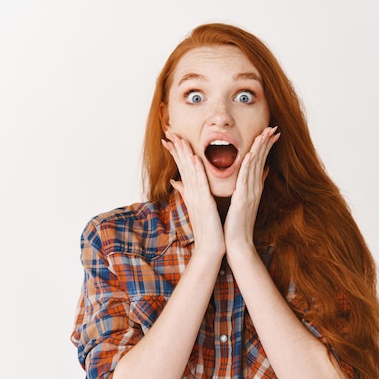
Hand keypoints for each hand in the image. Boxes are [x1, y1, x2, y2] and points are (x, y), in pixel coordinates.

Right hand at [162, 132, 224, 259]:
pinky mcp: (204, 204)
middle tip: (168, 130)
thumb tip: (176, 182)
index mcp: (191, 192)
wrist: (210, 248)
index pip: (182, 167)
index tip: (170, 136)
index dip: (176, 151)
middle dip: (176, 147)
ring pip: (189, 171)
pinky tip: (194, 159)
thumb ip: (187, 192)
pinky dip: (196, 171)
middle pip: (182, 165)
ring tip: (179, 137)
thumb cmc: (207, 228)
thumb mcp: (197, 207)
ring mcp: (196, 197)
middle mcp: (191, 192)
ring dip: (184, 153)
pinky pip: (199, 184)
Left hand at [224, 127, 279, 258]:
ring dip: (260, 149)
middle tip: (274, 127)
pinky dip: (249, 166)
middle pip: (261, 160)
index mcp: (254, 187)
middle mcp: (255, 188)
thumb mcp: (246, 201)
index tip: (272, 133)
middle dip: (267, 143)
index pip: (261, 162)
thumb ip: (253, 185)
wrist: (237, 243)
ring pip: (256, 166)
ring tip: (265, 134)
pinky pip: (246, 179)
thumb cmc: (237, 224)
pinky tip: (250, 154)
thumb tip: (264, 171)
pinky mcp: (242, 199)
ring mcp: (250, 193)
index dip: (266, 146)